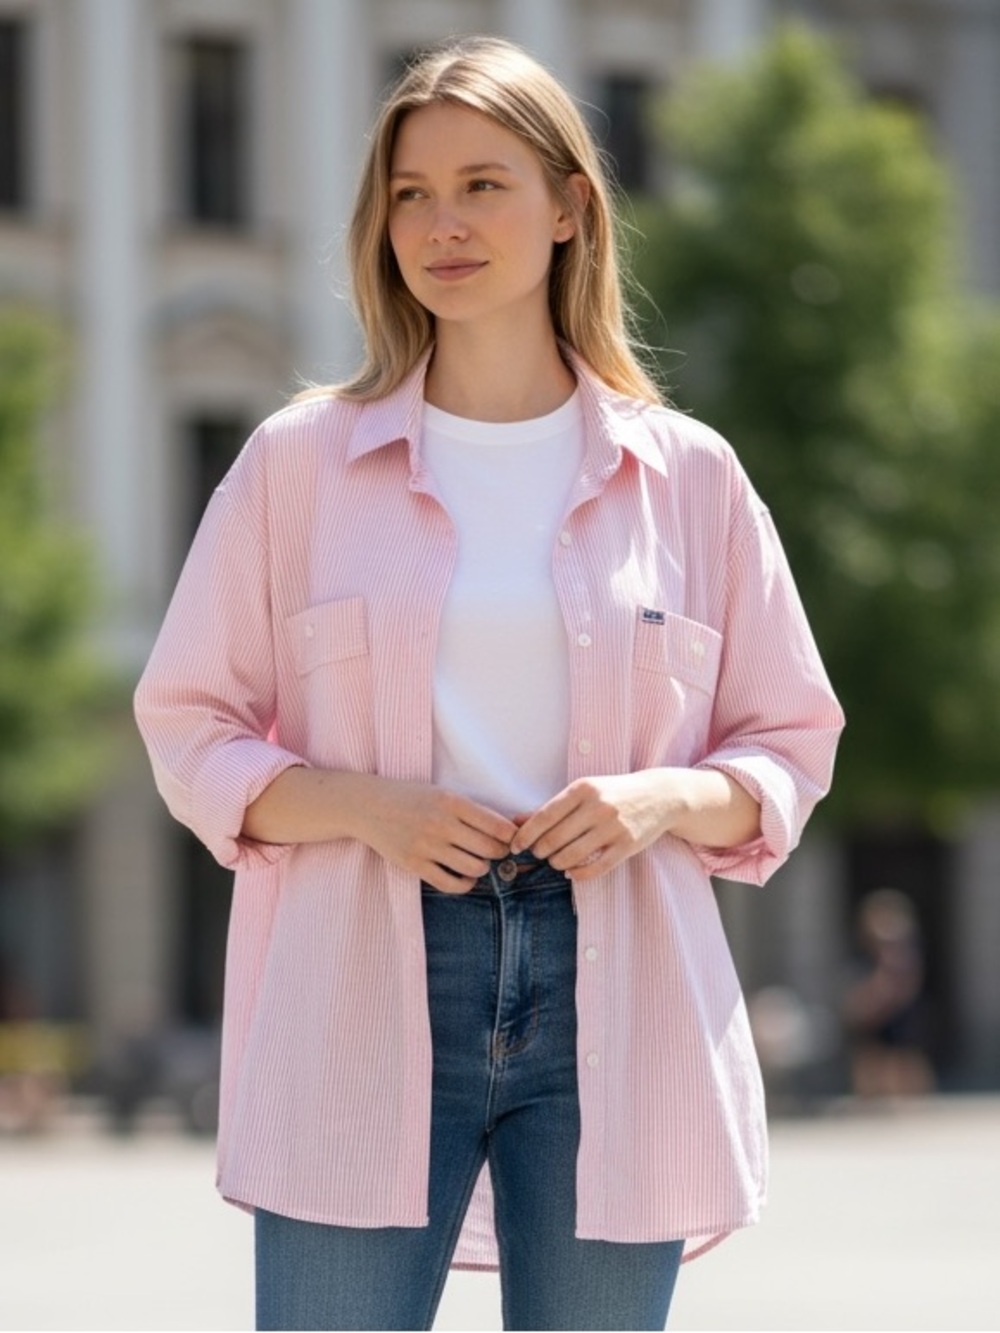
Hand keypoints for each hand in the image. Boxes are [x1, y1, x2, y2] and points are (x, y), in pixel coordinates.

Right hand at [351, 777, 517, 894]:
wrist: (368, 805)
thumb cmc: (410, 798)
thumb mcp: (441, 794)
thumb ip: (470, 811)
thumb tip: (506, 830)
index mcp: (451, 801)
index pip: (497, 825)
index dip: (511, 836)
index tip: (512, 839)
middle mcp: (441, 824)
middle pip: (489, 849)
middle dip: (500, 853)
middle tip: (498, 853)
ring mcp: (426, 846)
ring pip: (474, 868)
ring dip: (482, 868)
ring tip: (477, 862)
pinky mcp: (414, 864)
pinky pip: (450, 884)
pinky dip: (464, 884)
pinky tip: (464, 877)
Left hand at [509, 772, 677, 880]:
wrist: (659, 796)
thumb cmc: (613, 793)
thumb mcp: (584, 791)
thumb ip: (551, 807)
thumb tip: (516, 821)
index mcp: (583, 789)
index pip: (544, 817)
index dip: (525, 835)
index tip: (515, 846)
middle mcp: (598, 806)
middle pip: (555, 839)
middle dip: (540, 852)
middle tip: (538, 854)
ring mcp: (614, 827)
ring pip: (572, 856)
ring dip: (557, 864)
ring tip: (556, 862)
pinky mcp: (627, 846)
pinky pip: (595, 868)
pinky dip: (578, 874)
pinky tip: (572, 872)